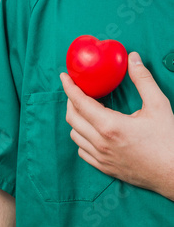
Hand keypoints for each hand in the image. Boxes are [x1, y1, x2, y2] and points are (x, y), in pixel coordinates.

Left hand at [60, 51, 173, 199]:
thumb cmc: (168, 141)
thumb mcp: (158, 105)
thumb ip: (143, 80)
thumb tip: (132, 58)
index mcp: (110, 126)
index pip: (79, 102)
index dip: (69, 87)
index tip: (64, 76)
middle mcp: (100, 142)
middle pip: (72, 117)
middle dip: (71, 100)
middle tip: (77, 90)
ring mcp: (100, 157)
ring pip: (74, 134)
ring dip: (76, 119)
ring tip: (86, 109)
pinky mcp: (104, 167)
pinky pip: (82, 151)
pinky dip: (82, 138)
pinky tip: (91, 131)